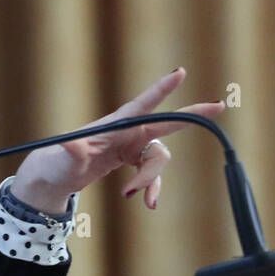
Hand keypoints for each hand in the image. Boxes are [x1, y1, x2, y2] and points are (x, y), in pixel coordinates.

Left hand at [11, 67, 225, 212]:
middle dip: (192, 114)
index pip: (140, 106)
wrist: (54, 176)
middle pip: (165, 124)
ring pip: (159, 159)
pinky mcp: (130, 160)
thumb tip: (71, 143)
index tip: (180, 72)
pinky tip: (147, 203)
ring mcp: (130, 145)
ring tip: (129, 194)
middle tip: (220, 105)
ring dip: (151, 179)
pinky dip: (152, 187)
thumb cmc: (55, 162)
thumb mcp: (62, 159)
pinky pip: (152, 173)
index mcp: (113, 126)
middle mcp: (126, 132)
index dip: (161, 90)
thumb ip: (71, 151)